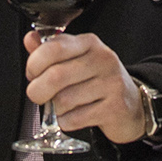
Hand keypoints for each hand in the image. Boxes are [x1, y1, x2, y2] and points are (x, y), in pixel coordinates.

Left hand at [23, 31, 148, 143]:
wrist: (131, 105)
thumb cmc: (98, 81)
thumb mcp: (76, 59)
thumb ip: (50, 50)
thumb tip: (30, 39)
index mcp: (89, 43)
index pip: (53, 48)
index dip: (34, 64)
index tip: (32, 73)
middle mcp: (103, 59)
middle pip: (56, 76)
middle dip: (38, 90)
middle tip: (37, 95)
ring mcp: (111, 84)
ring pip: (64, 100)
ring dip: (54, 108)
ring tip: (62, 106)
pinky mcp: (114, 108)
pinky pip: (75, 119)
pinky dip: (65, 121)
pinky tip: (72, 116)